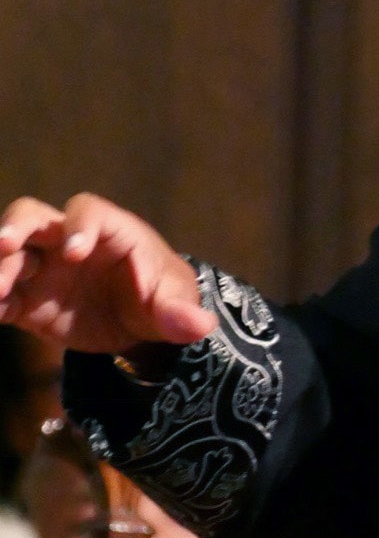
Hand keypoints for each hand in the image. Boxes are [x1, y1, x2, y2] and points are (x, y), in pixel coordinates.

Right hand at [0, 194, 214, 353]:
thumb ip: (181, 313)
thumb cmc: (161, 297)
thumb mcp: (176, 304)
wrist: (139, 325)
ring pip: (7, 254)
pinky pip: (1, 296)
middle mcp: (68, 243)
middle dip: (14, 226)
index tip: (75, 254)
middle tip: (4, 246)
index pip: (87, 211)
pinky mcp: (27, 302)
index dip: (79, 226)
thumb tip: (200, 327)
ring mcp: (43, 270)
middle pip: (31, 216)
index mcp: (110, 232)